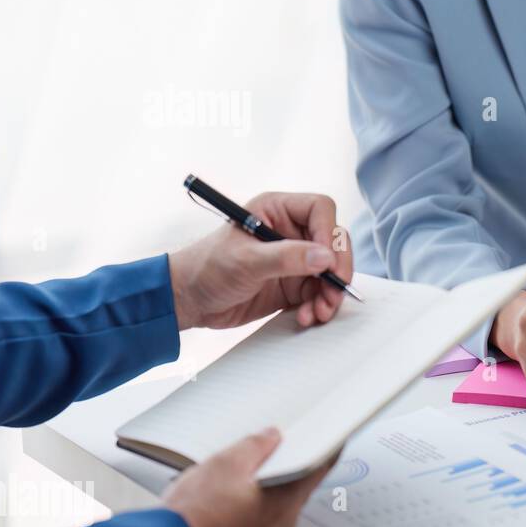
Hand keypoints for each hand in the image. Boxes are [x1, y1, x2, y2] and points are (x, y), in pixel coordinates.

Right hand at [162, 429, 334, 526]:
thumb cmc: (195, 514)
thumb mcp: (228, 463)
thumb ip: (256, 445)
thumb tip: (272, 437)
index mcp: (286, 504)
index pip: (319, 469)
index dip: (325, 447)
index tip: (330, 434)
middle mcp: (282, 524)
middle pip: (298, 484)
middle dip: (290, 462)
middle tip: (280, 442)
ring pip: (276, 498)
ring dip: (268, 480)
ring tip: (247, 462)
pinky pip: (259, 512)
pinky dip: (253, 497)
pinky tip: (233, 486)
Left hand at [168, 192, 352, 329]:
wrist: (189, 301)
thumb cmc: (206, 268)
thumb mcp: (246, 261)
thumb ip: (287, 258)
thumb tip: (325, 258)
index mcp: (277, 211)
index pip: (320, 210)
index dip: (329, 233)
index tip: (326, 260)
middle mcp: (290, 232)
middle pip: (333, 242)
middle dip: (337, 269)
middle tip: (335, 291)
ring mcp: (295, 259)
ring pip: (331, 271)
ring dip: (330, 294)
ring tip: (319, 312)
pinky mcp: (294, 284)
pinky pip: (319, 293)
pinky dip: (319, 306)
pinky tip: (306, 316)